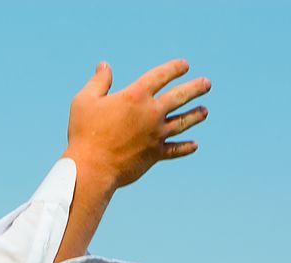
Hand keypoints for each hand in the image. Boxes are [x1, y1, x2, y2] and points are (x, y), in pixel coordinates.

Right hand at [63, 58, 210, 189]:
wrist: (92, 168)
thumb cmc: (85, 133)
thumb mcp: (84, 101)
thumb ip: (98, 82)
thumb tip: (105, 66)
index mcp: (136, 97)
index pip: (160, 76)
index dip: (174, 69)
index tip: (185, 65)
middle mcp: (151, 113)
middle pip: (179, 97)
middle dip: (195, 88)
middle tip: (206, 84)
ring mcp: (156, 135)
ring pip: (182, 122)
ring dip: (195, 115)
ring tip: (204, 112)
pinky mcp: (154, 155)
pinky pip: (175, 150)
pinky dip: (185, 148)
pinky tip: (194, 145)